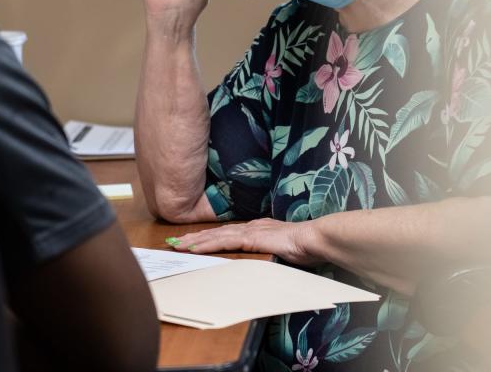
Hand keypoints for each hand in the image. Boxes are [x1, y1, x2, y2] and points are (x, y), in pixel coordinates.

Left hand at [167, 218, 323, 266]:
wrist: (315, 239)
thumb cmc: (306, 247)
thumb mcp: (283, 252)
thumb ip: (271, 254)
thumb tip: (266, 263)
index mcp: (259, 229)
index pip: (228, 234)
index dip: (209, 238)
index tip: (194, 243)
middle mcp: (252, 226)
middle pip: (217, 232)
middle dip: (195, 238)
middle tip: (176, 243)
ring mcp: (251, 230)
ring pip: (216, 235)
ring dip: (196, 241)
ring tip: (178, 246)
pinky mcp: (251, 237)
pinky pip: (224, 241)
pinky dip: (207, 245)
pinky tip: (194, 249)